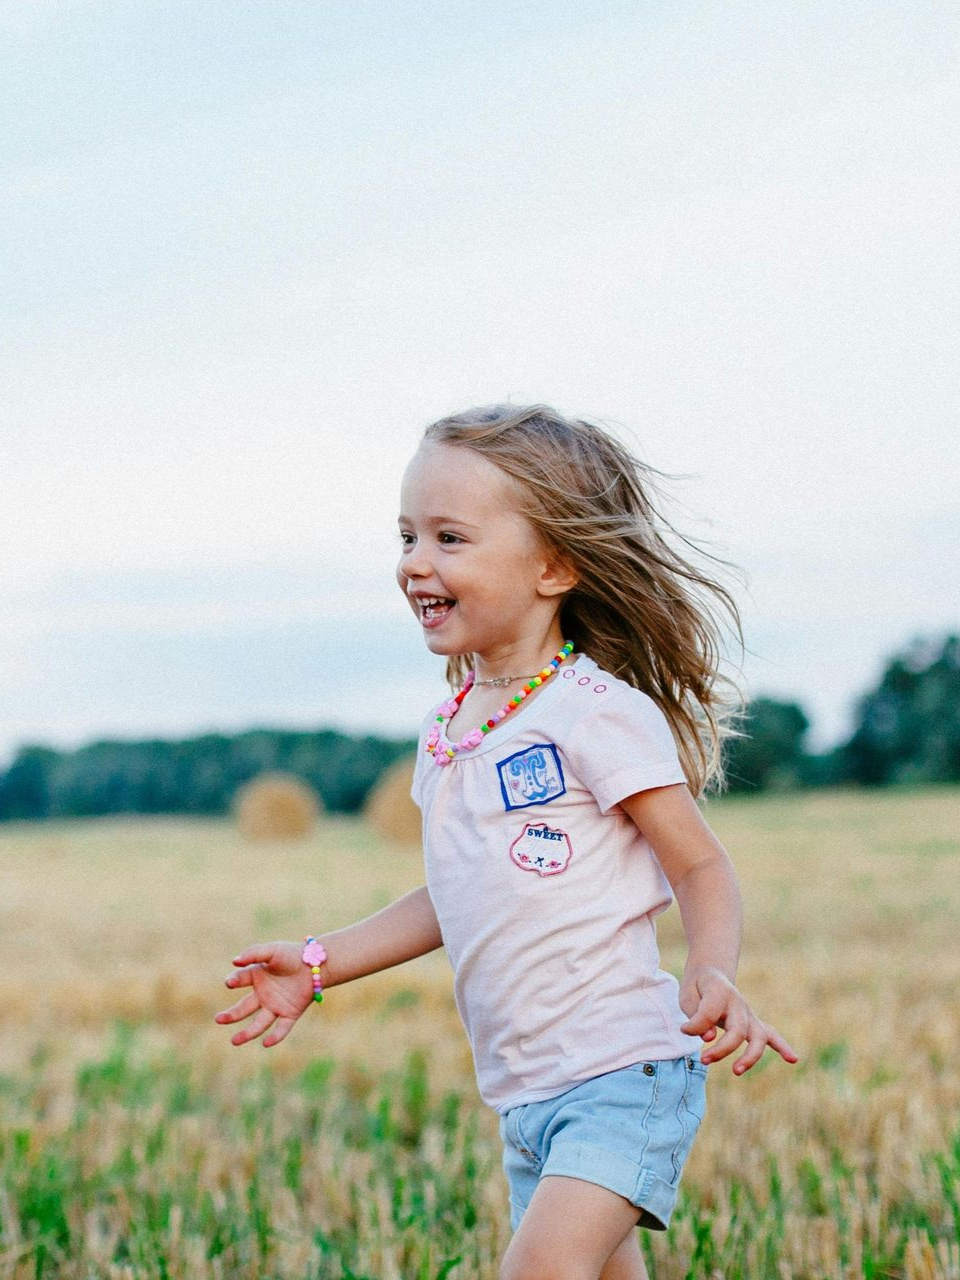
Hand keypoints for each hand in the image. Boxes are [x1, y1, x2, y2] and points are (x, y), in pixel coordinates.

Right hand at [214, 941, 315, 1047]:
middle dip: (231, 1015)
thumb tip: (234, 961)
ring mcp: (276, 1005)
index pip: (240, 980)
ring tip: (234, 1041)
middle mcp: (263, 994)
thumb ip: (253, 953)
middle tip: (218, 1019)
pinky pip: (281, 1028)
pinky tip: (266, 1043)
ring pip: (259, 1023)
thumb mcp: (272, 950)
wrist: (316, 963)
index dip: (234, 981)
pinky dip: (275, 1036)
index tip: (230, 982)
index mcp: (256, 976)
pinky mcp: (290, 1013)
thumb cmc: (292, 954)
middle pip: (244, 1008)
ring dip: (247, 1033)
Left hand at [679, 967, 798, 1074]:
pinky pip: (771, 1035)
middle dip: (722, 1049)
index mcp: (719, 991)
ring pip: (759, 1036)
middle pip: (738, 1030)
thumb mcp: (687, 997)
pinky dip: (782, 1046)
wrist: (710, 976)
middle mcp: (738, 1003)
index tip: (683, 1029)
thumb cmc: (697, 989)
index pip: (710, 1013)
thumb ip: (696, 1016)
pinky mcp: (753, 1023)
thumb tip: (709, 1037)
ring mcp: (748, 1014)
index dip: (695, 1025)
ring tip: (736, 1071)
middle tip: (704, 1060)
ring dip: (750, 1056)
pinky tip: (792, 1059)